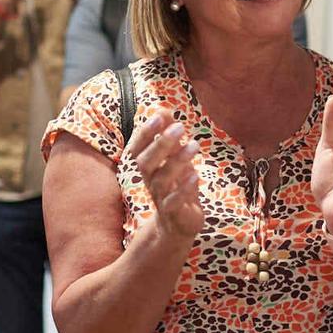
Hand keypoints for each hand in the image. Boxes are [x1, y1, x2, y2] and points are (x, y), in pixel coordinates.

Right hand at [127, 109, 202, 241]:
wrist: (177, 224)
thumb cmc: (175, 186)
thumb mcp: (173, 158)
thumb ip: (168, 136)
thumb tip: (164, 108)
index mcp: (147, 167)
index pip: (136, 148)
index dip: (144, 133)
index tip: (159, 115)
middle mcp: (149, 181)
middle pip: (144, 163)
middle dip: (160, 144)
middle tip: (180, 127)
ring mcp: (160, 197)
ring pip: (161, 180)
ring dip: (177, 161)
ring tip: (194, 145)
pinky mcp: (174, 213)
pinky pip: (174, 201)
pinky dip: (183, 188)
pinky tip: (195, 175)